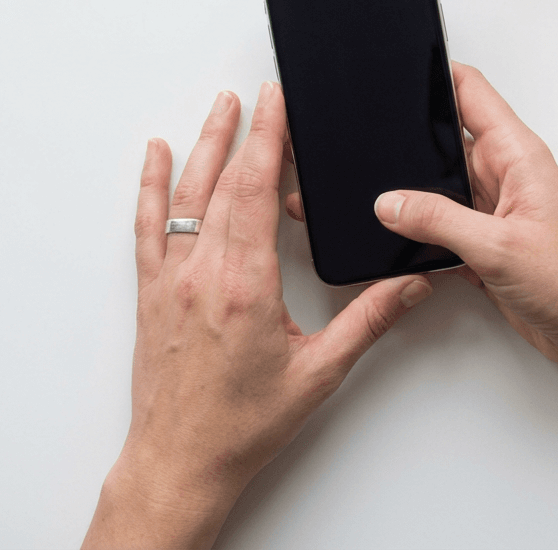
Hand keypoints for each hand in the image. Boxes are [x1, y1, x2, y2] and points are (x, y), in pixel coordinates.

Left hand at [84, 83, 432, 549]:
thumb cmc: (242, 424)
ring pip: (184, 196)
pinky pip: (147, 226)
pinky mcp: (152, 294)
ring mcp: (171, 280)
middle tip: (260, 95)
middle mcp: (202, 274)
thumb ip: (370, 319)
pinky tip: (155, 157)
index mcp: (244, 285)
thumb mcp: (320, 371)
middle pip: (223, 183)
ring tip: (218, 108)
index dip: (269, 140)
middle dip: (244, 132)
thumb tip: (411, 284)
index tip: (277, 103)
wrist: (181, 461)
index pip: (257, 191)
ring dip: (203, 147)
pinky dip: (149, 186)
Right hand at [374, 63, 557, 384]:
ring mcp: (495, 208)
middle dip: (411, 143)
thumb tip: (389, 201)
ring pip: (440, 185)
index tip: (397, 68)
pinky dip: (424, 232)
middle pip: (446, 139)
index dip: (435, 73)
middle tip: (371, 149)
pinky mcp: (486, 241)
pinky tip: (405, 242)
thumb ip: (438, 220)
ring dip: (414, 195)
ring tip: (382, 203)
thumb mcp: (498, 247)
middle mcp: (506, 174)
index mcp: (518, 155)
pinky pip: (443, 223)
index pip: (471, 92)